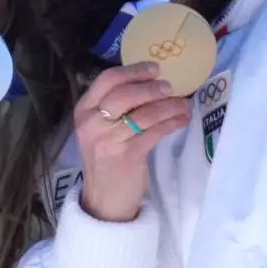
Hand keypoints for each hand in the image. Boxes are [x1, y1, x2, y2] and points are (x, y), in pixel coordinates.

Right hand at [73, 63, 190, 222]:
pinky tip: (182, 119)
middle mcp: (92, 123)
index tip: (154, 68)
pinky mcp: (127, 155)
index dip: (132, 71)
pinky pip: (154, 132)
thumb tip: (150, 82)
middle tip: (169, 87)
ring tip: (183, 103)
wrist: (104, 199)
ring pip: (144, 113)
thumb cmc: (107, 158)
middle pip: (124, 93)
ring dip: (168, 106)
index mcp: (83, 110)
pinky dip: (172, 123)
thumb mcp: (100, 129)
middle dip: (151, 87)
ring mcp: (108, 139)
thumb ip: (115, 106)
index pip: (106, 80)